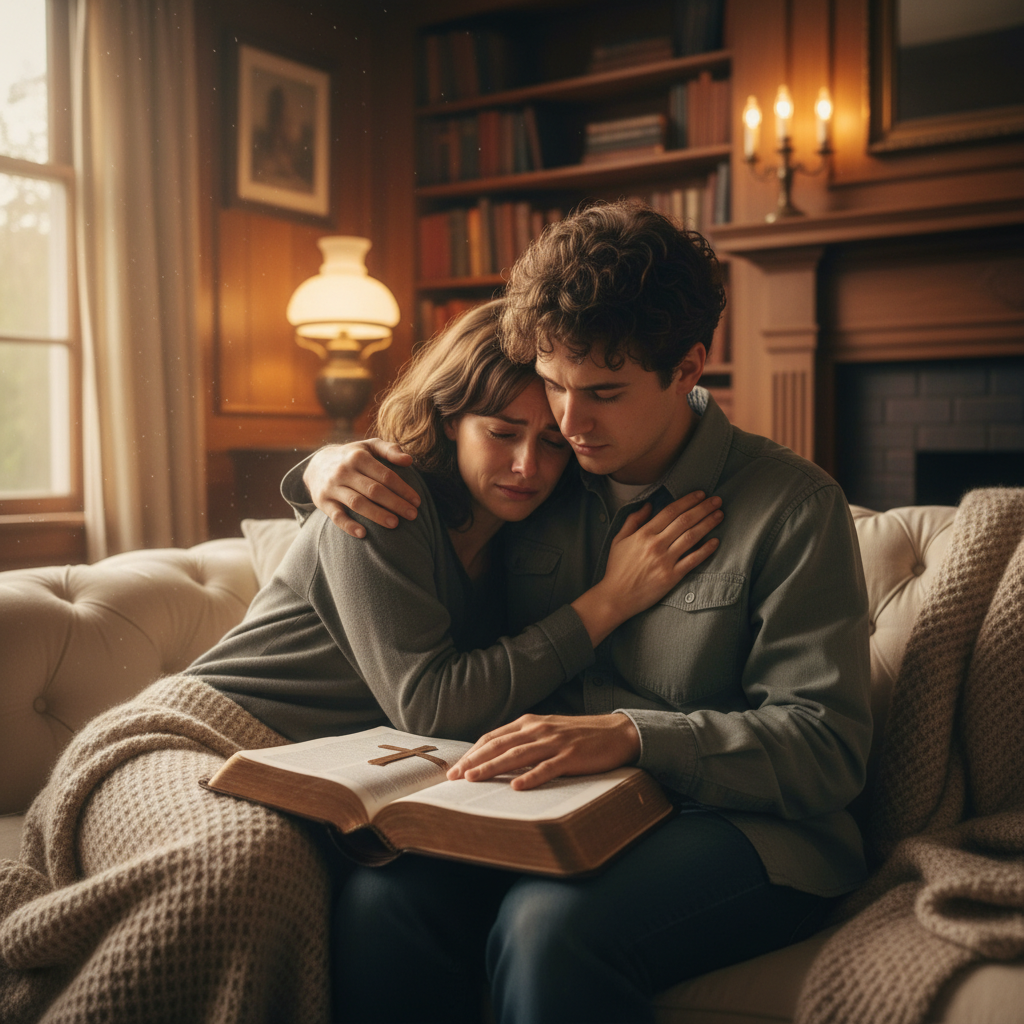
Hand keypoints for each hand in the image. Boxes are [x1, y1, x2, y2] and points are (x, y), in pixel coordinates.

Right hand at [304, 439, 419, 538]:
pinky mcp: (322, 502)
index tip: (417, 501)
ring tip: (395, 524)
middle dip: (395, 503)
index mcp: (358, 456)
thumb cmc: (353, 456)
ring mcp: (332, 487)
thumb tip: (409, 460)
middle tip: (413, 515)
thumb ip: (390, 450)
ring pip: (356, 503)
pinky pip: (336, 516)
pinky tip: (363, 534)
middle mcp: (343, 471)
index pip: (385, 475)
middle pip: (373, 490)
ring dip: (376, 514)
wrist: (317, 464)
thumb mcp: (370, 446)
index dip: (403, 489)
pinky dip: (348, 525)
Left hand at [447, 713, 640, 790]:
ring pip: (518, 755)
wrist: (617, 732)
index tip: (456, 768)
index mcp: (530, 723)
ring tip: (474, 779)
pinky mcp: (571, 756)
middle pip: (500, 745)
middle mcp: (539, 730)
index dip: (473, 752)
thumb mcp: (548, 731)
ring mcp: (555, 742)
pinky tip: (517, 787)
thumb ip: (525, 740)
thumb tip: (497, 756)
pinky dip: (531, 777)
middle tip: (455, 777)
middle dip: (475, 761)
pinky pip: (548, 768)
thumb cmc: (580, 735)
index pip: (494, 737)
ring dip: (493, 767)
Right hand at [571, 491, 722, 646]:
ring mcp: (665, 561)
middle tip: (717, 500)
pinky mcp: (671, 577)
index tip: (700, 494)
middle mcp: (656, 545)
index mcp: (643, 534)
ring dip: (708, 524)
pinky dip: (706, 550)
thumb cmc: (617, 569)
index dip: (688, 501)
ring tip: (720, 515)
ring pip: (691, 537)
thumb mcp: (619, 540)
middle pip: (685, 521)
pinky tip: (715, 541)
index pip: (670, 511)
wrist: (616, 597)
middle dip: (703, 508)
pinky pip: (692, 560)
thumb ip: (633, 520)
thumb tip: (648, 505)